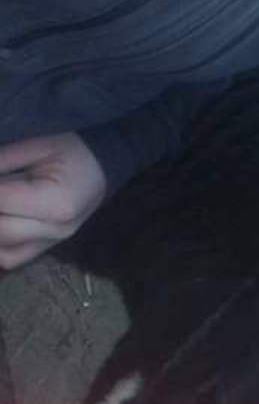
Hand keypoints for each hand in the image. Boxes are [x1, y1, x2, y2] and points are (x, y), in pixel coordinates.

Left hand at [0, 133, 107, 269]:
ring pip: (5, 254)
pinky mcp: (47, 248)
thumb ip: (3, 162)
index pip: (2, 200)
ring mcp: (53, 243)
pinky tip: (1, 225)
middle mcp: (55, 230)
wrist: (103, 166)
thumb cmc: (73, 150)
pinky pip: (13, 258)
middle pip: (2, 231)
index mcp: (56, 203)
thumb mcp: (38, 145)